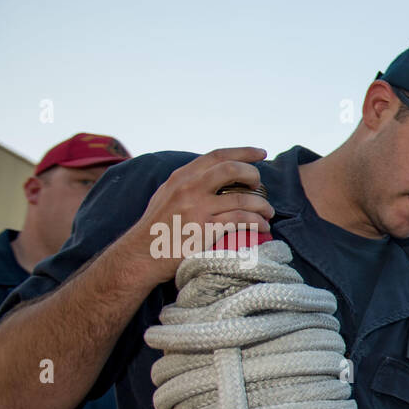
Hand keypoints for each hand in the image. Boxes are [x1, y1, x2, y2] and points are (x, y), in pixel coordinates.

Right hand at [123, 147, 273, 287]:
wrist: (141, 256)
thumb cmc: (157, 229)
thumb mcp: (167, 195)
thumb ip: (188, 184)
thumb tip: (212, 176)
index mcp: (181, 177)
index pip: (217, 156)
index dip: (243, 152)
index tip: (261, 153)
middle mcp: (189, 188)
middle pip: (232, 169)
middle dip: (253, 175)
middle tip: (261, 187)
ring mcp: (197, 208)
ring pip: (242, 198)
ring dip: (262, 205)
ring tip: (268, 213)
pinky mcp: (205, 229)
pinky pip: (240, 220)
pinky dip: (257, 222)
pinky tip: (262, 226)